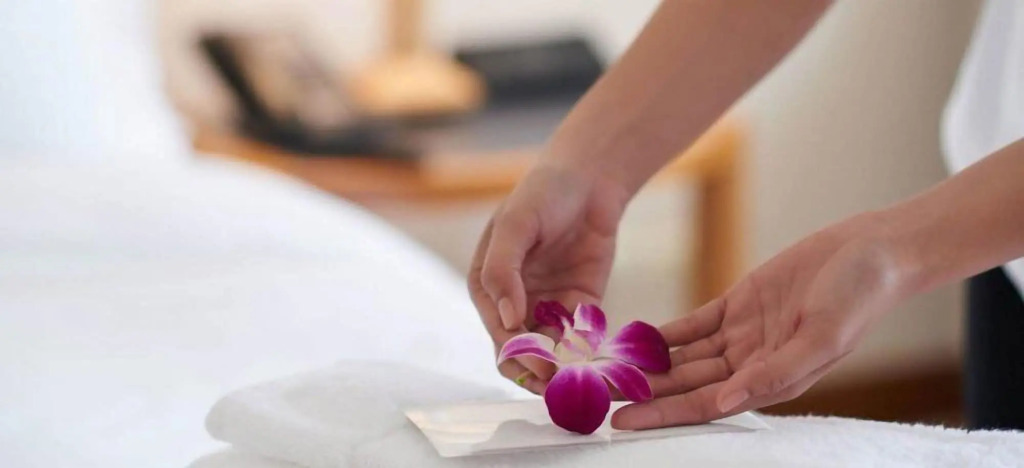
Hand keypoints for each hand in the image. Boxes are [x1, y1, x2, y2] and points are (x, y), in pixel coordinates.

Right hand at [469, 161, 630, 391]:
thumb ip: (503, 270)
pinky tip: (608, 363)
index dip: (522, 358)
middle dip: (545, 375)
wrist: (589, 177)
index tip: (546, 371)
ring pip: (554, 355)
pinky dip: (592, 353)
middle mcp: (514, 304)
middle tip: (571, 387)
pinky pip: (582, 339)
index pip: (501, 337)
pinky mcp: (580, 306)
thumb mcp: (517, 226)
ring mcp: (547, 306)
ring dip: (571, 370)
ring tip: (594, 382)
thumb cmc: (542, 194)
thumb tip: (505, 318)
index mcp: (487, 288)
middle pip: (525, 356)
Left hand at [613, 212, 916, 428]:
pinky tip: (633, 338)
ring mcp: (743, 334)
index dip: (661, 413)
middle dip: (642, 392)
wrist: (873, 251)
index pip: (704, 404)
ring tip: (604, 370)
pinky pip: (692, 325)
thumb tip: (727, 403)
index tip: (621, 421)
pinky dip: (663, 333)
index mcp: (771, 380)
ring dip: (646, 365)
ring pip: (683, 357)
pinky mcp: (738, 304)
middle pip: (685, 384)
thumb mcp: (823, 336)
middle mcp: (751, 363)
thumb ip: (776, 372)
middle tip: (595, 395)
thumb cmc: (859, 296)